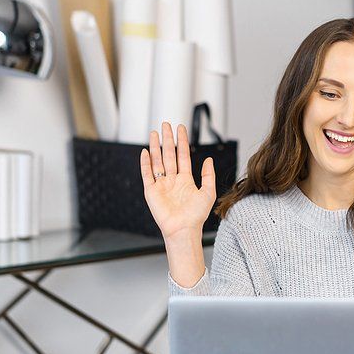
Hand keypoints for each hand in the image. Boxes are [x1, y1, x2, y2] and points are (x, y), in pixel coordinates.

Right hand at [140, 122, 216, 241]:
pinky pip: (147, 174)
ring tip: (154, 132)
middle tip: (166, 125)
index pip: (183, 156)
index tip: (180, 129)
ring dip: (156, 147)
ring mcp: (161, 185)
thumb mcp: (208, 193)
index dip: (182, 142)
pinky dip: (145, 163)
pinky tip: (145, 152)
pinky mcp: (151, 191)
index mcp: (185, 180)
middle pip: (169, 155)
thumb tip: (208, 160)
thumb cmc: (196, 216)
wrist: (183, 229)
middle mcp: (172, 180)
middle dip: (168, 139)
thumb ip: (208, 175)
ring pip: (157, 161)